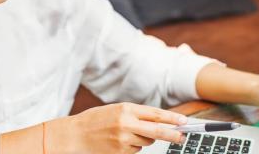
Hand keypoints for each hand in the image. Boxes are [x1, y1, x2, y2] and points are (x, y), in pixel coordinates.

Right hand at [46, 103, 187, 153]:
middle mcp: (126, 124)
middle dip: (172, 134)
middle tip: (181, 137)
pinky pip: (135, 150)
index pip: (155, 114)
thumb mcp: (115, 110)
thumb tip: (158, 121)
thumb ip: (136, 114)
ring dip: (144, 139)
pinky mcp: (121, 152)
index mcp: (125, 109)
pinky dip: (132, 146)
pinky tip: (119, 142)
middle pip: (157, 131)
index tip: (183, 122)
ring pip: (146, 141)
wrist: (75, 135)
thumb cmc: (95, 120)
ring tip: (126, 134)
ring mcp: (123, 140)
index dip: (172, 119)